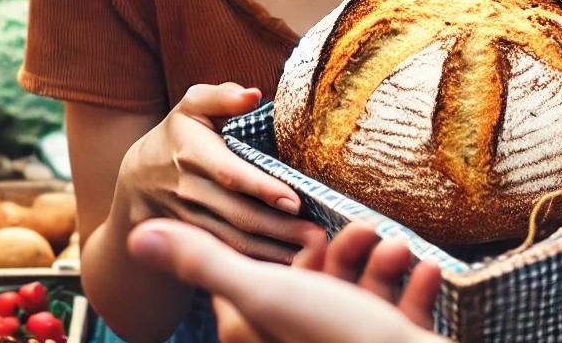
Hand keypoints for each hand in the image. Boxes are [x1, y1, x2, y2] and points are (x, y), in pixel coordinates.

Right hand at [116, 84, 323, 263]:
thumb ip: (222, 97)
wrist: (136, 181)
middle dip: (279, 228)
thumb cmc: (176, 136)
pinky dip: (255, 262)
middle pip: (238, 214)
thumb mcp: (192, 107)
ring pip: (234, 241)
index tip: (294, 200)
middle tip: (317, 234)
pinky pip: (227, 255)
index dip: (261, 188)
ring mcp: (187, 221)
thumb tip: (254, 94)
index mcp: (191, 152)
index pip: (229, 174)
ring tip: (310, 251)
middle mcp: (187, 190)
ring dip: (272, 250)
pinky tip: (285, 263)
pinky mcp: (191, 243)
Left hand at [129, 219, 446, 342]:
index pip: (251, 290)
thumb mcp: (263, 292)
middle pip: (311, 287)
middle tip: (365, 230)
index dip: (277, 257)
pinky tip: (423, 269)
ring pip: (358, 295)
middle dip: (342, 254)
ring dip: (380, 265)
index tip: (305, 235)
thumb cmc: (337, 339)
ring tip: (396, 248)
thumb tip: (138, 237)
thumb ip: (204, 262)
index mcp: (262, 335)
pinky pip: (397, 312)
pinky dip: (412, 288)